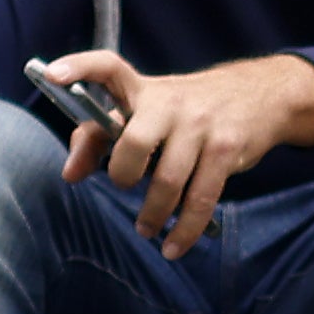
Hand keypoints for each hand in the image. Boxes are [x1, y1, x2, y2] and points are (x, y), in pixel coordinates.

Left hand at [49, 48, 313, 254]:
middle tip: (124, 185)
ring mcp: (200, 125)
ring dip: (153, 215)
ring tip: (145, 228)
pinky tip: (173, 246)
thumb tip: (70, 174)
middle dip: (123, 175)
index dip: (79, 68)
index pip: (107, 66)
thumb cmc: (188, 109)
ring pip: (168, 181)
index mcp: (143, 89)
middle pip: (134, 142)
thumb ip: (101, 134)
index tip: (52, 76)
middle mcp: (169, 102)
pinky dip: (184, 231)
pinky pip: (200, 200)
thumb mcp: (149, 109)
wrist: (261, 95)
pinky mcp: (225, 149)